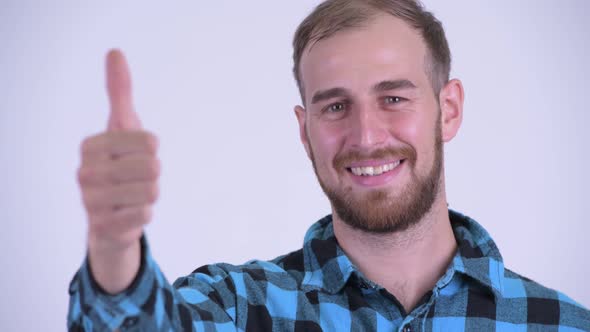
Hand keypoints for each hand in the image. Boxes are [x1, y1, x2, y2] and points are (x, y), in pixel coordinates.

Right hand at [77, 50, 159, 292]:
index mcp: (91, 145)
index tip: (134, 156)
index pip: (150, 141)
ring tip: (131, 196)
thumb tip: (115, 51)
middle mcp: (86, 172)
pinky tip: (129, 213)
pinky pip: (146, 215)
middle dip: (153, 175)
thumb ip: (120, 92)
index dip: (152, 150)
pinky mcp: (103, 227)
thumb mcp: (121, 127)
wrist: (108, 216)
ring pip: (151, 192)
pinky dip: (145, 213)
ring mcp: (91, 201)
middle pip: (152, 167)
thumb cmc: (119, 164)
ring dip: (150, 194)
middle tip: (135, 180)